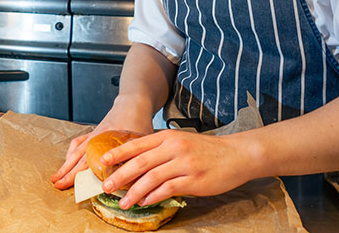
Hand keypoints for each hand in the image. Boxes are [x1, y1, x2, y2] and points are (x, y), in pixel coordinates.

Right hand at [50, 98, 154, 189]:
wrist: (133, 103)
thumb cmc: (139, 121)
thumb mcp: (141, 140)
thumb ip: (135, 158)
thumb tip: (132, 177)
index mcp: (108, 140)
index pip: (92, 161)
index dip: (83, 174)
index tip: (76, 185)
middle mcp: (97, 138)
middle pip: (80, 158)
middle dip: (68, 173)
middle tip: (58, 184)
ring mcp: (93, 135)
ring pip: (76, 151)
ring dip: (66, 165)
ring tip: (57, 177)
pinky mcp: (93, 132)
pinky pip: (78, 143)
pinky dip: (71, 152)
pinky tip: (68, 160)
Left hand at [98, 129, 259, 208]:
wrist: (236, 155)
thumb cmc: (206, 150)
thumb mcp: (181, 142)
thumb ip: (160, 150)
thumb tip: (136, 165)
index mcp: (168, 137)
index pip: (137, 144)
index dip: (118, 153)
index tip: (102, 161)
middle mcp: (174, 148)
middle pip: (140, 162)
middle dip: (120, 175)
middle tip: (106, 186)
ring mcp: (184, 164)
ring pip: (151, 178)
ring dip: (134, 192)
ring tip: (123, 201)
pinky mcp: (194, 180)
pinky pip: (167, 189)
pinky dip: (152, 196)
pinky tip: (144, 202)